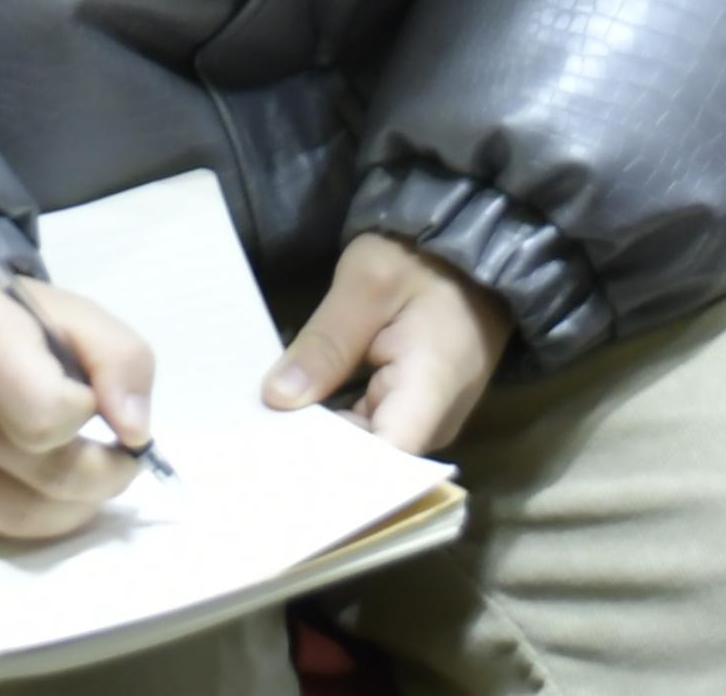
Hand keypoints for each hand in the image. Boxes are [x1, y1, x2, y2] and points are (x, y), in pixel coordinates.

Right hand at [0, 270, 160, 543]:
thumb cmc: (1, 321)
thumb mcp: (69, 312)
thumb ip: (120, 359)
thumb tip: (137, 432)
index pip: (48, 416)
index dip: (87, 416)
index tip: (93, 402)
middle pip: (45, 475)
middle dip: (100, 473)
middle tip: (116, 457)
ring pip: (22, 518)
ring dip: (74, 506)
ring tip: (86, 477)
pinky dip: (33, 520)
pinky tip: (41, 489)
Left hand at [264, 233, 512, 455]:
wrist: (477, 249)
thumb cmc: (428, 259)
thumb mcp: (368, 282)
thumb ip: (326, 342)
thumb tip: (278, 399)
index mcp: (431, 394)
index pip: (379, 464)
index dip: (327, 475)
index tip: (273, 470)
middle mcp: (434, 423)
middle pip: (368, 463)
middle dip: (310, 457)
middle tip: (249, 447)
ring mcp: (426, 419)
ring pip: (365, 448)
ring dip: (318, 440)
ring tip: (259, 434)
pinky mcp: (415, 409)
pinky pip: (371, 429)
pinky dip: (334, 423)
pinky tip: (292, 415)